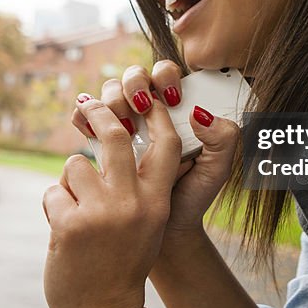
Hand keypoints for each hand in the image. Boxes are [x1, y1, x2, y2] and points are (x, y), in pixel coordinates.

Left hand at [43, 92, 181, 307]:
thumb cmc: (123, 262)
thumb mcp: (146, 223)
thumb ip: (139, 187)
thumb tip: (115, 136)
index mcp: (157, 202)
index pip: (165, 144)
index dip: (156, 113)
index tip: (146, 94)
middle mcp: (133, 204)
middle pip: (115, 135)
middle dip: (98, 114)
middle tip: (87, 105)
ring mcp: (100, 214)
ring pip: (76, 164)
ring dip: (69, 182)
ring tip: (76, 211)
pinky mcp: (70, 226)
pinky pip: (53, 192)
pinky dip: (53, 206)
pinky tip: (63, 230)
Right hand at [70, 62, 240, 237]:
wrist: (162, 232)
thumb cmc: (191, 197)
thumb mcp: (216, 171)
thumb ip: (223, 140)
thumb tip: (199, 113)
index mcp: (176, 110)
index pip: (166, 74)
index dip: (166, 77)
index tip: (172, 98)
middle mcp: (147, 111)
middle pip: (134, 76)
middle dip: (135, 84)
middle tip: (141, 106)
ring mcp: (121, 123)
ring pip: (109, 91)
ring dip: (112, 101)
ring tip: (123, 129)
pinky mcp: (96, 138)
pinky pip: (83, 115)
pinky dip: (83, 115)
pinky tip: (90, 128)